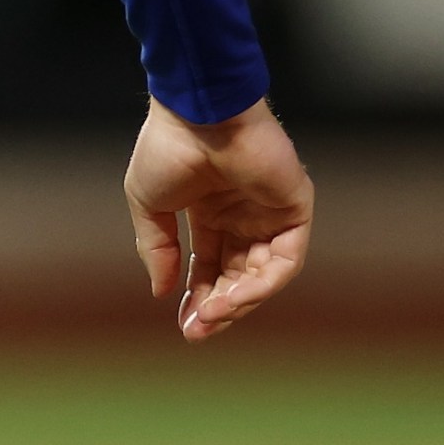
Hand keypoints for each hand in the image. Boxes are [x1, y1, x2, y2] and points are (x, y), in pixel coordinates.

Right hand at [124, 97, 313, 341]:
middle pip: (238, 274)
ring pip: (263, 273)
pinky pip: (285, 260)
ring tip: (212, 316)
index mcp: (209, 209)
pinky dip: (263, 284)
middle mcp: (243, 214)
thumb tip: (162, 292)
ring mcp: (271, 213)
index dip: (197, 293)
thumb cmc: (168, 148)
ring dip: (239, 300)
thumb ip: (157, 247)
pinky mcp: (295, 210)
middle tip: (198, 330)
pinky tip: (234, 297)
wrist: (198, 114)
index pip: (210, 263)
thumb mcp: (148, 203)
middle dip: (219, 305)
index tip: (184, 322)